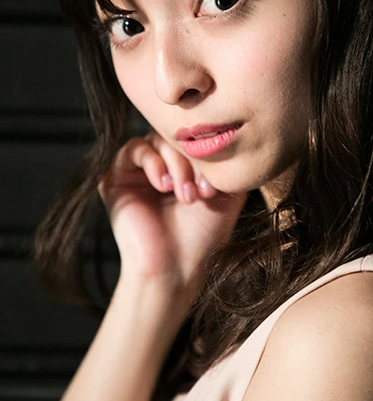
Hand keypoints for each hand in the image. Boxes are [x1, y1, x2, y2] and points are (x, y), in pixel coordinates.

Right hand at [98, 132, 246, 298]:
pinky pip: (133, 149)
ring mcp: (137, 170)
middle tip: (200, 191)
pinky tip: (163, 185)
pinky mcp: (116, 177)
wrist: (176, 267)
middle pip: (175, 135)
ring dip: (175, 164)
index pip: (194, 137)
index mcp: (184, 164)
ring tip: (184, 195)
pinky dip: (152, 162)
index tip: (214, 187)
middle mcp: (161, 163)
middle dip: (191, 160)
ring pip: (156, 139)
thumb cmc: (202, 234)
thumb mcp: (226, 191)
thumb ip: (227, 161)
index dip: (206, 153)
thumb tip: (228, 132)